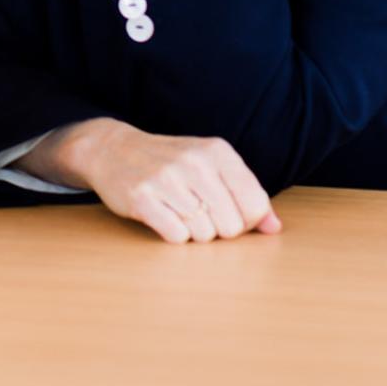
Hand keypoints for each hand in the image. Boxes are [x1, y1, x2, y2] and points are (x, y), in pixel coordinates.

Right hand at [26, 118, 281, 243]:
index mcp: (217, 151)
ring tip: (179, 212)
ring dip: (194, 232)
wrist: (112, 149)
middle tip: (199, 214)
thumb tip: (274, 228)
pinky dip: (173, 234)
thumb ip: (246, 194)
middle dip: (219, 229)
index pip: (255, 205)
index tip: (229, 214)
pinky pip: (176, 236)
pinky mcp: (142, 198)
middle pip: (231, 226)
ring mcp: (166, 180)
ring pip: (204, 234)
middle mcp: (195, 163)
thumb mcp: (210, 165)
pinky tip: (164, 216)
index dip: (246, 221)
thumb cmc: (169, 161)